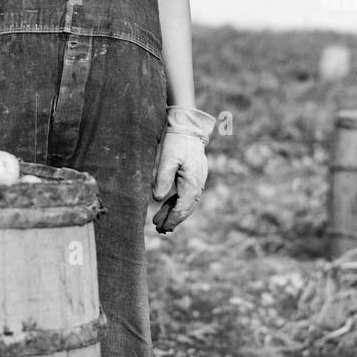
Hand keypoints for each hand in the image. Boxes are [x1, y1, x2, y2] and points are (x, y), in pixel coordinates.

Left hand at [151, 106, 215, 232]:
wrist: (188, 126)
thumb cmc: (176, 141)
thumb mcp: (166, 159)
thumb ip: (162, 179)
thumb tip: (158, 199)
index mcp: (192, 182)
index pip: (183, 207)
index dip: (173, 219)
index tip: (162, 228)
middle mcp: (198, 183)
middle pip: (187, 208)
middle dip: (174, 220)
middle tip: (160, 230)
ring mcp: (197, 180)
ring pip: (186, 202)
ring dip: (174, 213)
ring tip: (159, 222)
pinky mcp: (193, 176)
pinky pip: (186, 194)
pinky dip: (176, 203)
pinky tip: (166, 207)